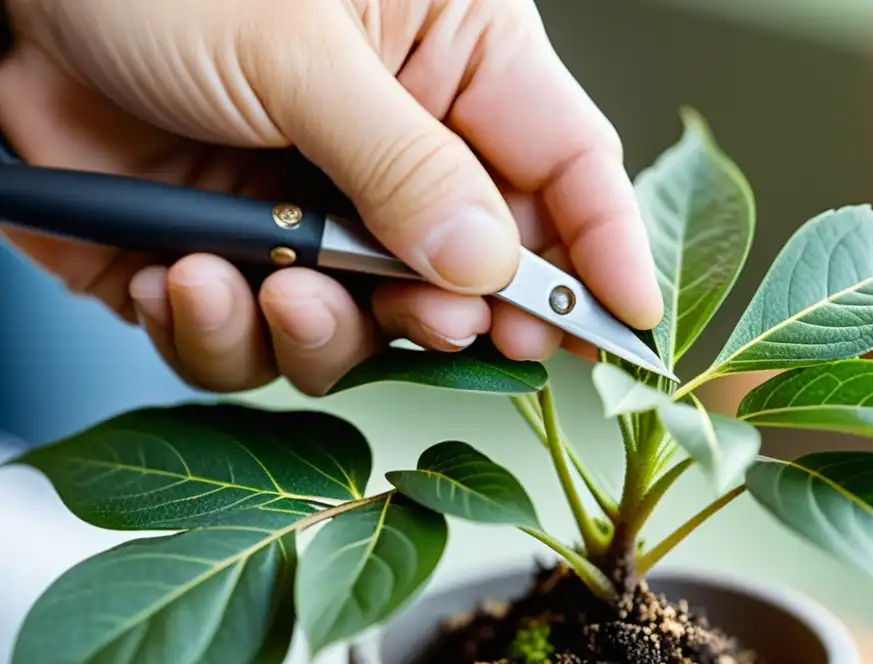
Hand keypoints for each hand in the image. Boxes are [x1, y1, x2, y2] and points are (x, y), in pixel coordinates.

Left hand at [0, 0, 662, 396]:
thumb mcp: (300, 47)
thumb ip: (406, 169)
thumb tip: (488, 268)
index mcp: (451, 61)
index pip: (568, 166)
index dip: (605, 250)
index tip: (632, 327)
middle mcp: (396, 152)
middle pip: (477, 273)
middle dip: (452, 317)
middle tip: (434, 322)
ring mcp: (316, 217)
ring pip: (367, 330)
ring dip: (323, 332)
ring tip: (268, 283)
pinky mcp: (234, 265)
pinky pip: (255, 346)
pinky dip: (219, 335)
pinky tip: (179, 280)